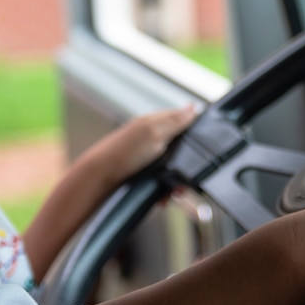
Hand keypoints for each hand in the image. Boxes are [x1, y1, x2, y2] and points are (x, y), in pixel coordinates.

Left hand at [79, 105, 197, 189]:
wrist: (99, 179)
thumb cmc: (123, 152)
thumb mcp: (153, 133)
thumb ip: (175, 121)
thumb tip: (193, 108)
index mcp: (153, 122)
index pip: (181, 118)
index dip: (194, 130)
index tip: (206, 144)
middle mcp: (149, 137)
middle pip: (179, 149)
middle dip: (185, 165)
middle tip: (186, 178)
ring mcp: (145, 157)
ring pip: (171, 169)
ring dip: (175, 181)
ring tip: (174, 192)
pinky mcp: (141, 174)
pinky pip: (161, 182)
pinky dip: (164, 190)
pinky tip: (162, 197)